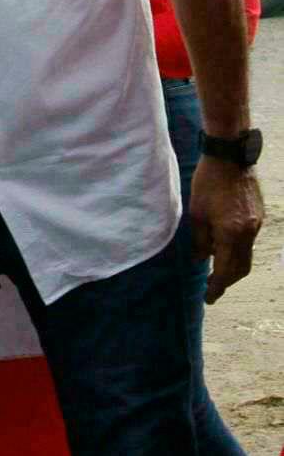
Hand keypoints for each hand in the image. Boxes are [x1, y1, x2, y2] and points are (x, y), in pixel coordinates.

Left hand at [188, 157, 263, 302]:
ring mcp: (256, 224)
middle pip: (240, 268)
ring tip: (216, 270)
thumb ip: (199, 240)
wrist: (231, 158)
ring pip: (246, 255)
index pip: (224, 270)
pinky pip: (248, 241)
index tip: (209, 298)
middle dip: (226, 281)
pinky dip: (236, 250)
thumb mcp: (196, 214)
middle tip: (211, 288)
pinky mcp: (258, 216)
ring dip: (232, 266)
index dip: (216, 286)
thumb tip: (199, 259)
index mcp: (231, 233)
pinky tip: (223, 247)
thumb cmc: (208, 183)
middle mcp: (248, 232)